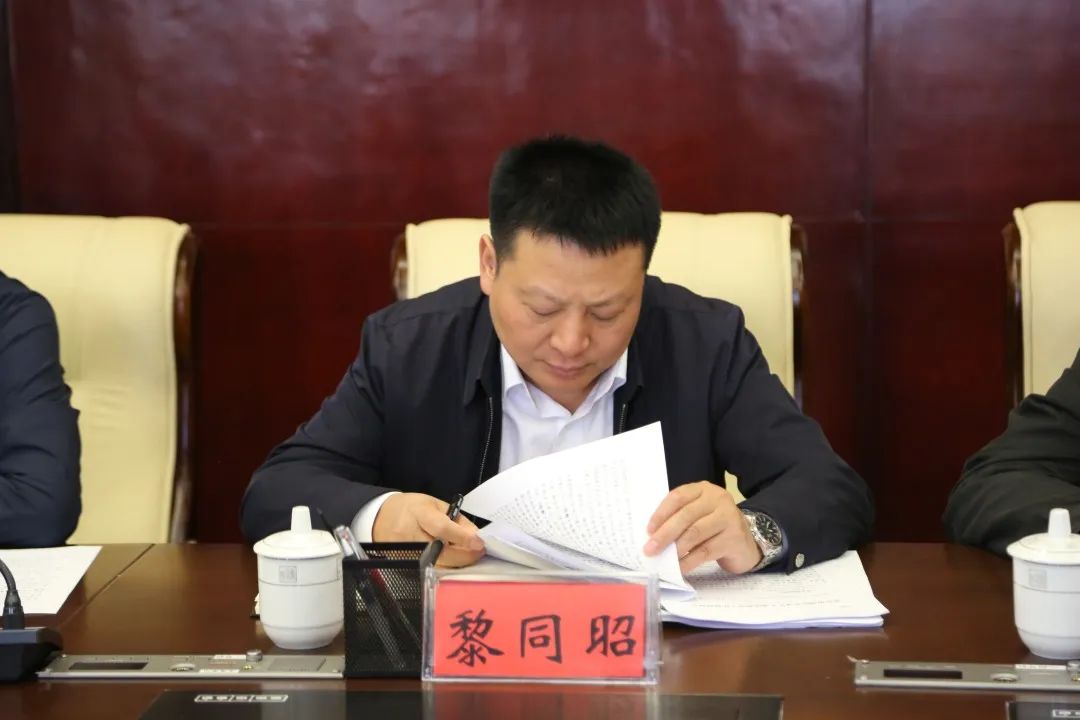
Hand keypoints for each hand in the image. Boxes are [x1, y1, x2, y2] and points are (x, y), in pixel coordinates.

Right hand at [372, 492, 484, 567]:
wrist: (381, 518)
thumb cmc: (412, 509)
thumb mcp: (436, 504)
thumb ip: (457, 520)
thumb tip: (476, 536)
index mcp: (419, 513)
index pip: (442, 528)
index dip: (462, 537)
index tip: (479, 542)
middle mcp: (411, 535)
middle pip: (441, 552)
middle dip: (465, 555)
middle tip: (479, 552)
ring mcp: (406, 553)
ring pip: (438, 564)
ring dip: (458, 562)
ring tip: (469, 555)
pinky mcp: (406, 564)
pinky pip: (431, 569)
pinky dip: (446, 566)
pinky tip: (454, 560)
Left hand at [642, 481, 761, 574]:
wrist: (747, 542)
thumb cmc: (715, 528)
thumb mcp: (699, 514)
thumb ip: (680, 517)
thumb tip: (653, 535)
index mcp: (704, 490)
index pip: (679, 497)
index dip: (661, 513)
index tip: (648, 529)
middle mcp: (718, 500)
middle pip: (686, 515)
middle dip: (665, 533)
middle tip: (650, 549)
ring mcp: (729, 518)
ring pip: (695, 533)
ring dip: (676, 549)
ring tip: (663, 560)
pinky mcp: (734, 539)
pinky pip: (706, 551)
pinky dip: (689, 561)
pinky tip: (679, 568)